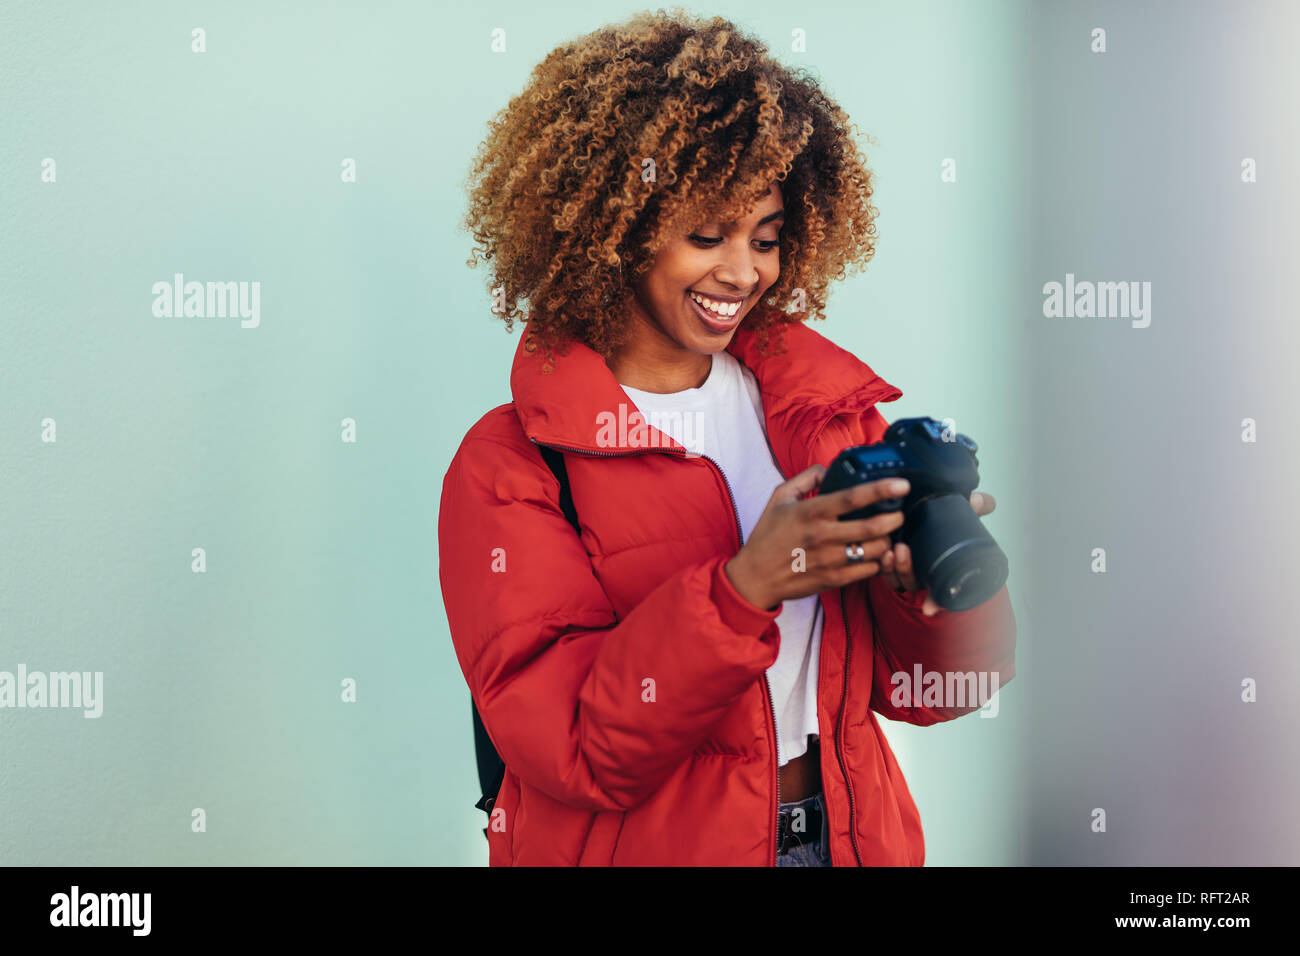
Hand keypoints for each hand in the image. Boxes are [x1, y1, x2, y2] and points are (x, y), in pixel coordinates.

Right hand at [724, 465, 909, 609]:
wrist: (756, 576)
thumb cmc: (767, 536)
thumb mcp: (779, 498)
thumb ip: (805, 479)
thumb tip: (828, 469)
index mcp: (811, 512)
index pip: (852, 498)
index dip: (881, 489)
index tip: (901, 484)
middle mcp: (823, 536)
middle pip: (872, 527)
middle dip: (894, 518)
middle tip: (899, 513)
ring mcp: (830, 560)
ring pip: (874, 550)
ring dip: (887, 541)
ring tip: (886, 534)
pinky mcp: (834, 579)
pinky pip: (868, 570)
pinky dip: (877, 561)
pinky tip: (874, 554)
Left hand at [880, 490, 996, 615]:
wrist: (922, 513)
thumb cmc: (945, 521)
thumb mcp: (961, 513)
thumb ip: (974, 508)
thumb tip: (986, 501)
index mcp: (942, 571)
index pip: (940, 593)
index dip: (935, 602)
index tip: (929, 608)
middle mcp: (923, 575)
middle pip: (913, 582)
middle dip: (906, 570)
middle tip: (903, 550)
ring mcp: (905, 571)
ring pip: (897, 578)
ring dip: (893, 567)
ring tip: (892, 549)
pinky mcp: (889, 564)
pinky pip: (884, 572)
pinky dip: (883, 565)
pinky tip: (883, 552)